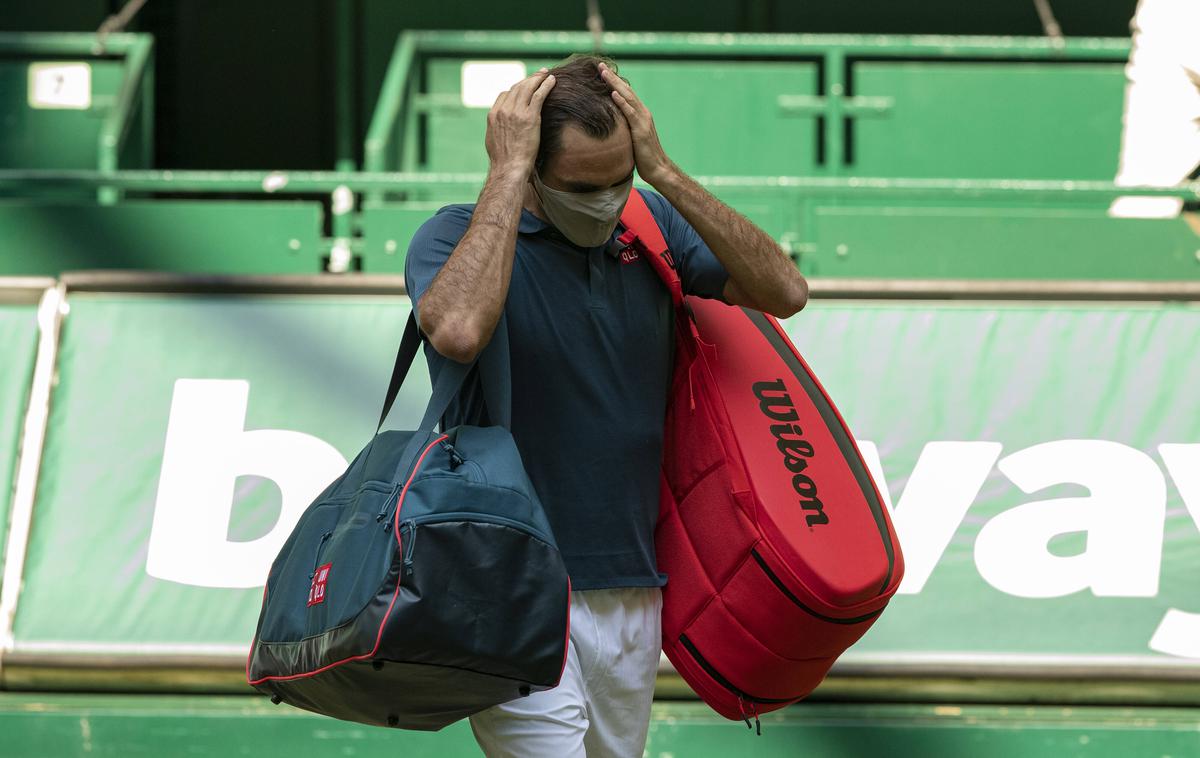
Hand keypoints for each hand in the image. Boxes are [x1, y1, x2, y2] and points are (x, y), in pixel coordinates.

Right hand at [485, 69, 555, 176]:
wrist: (509, 168)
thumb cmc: (503, 161)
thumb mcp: (493, 141)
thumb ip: (497, 130)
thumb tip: (499, 129)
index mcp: (493, 115)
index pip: (505, 94)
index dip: (516, 89)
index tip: (525, 87)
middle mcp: (504, 110)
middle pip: (517, 87)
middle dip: (529, 79)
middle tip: (540, 74)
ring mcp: (517, 112)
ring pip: (528, 87)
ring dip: (539, 78)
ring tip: (547, 74)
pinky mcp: (530, 116)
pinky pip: (539, 94)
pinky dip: (546, 85)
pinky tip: (553, 81)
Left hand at [599, 62, 674, 186]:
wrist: (658, 168)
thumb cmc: (643, 157)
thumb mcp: (631, 139)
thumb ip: (623, 129)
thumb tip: (609, 127)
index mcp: (639, 115)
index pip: (626, 94)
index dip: (614, 82)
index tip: (602, 72)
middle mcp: (642, 113)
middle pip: (626, 91)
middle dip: (613, 78)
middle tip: (600, 65)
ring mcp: (642, 121)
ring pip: (627, 97)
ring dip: (615, 84)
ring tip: (603, 73)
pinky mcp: (640, 130)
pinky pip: (630, 113)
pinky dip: (621, 102)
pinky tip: (613, 93)